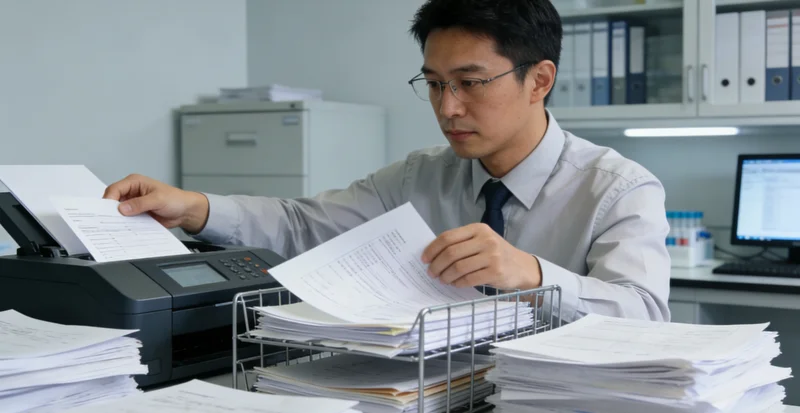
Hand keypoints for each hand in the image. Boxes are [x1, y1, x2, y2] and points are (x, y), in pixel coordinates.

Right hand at [103, 174, 209, 232]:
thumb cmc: (175, 199)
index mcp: (135, 182)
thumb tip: (122, 208)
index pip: (115, 189)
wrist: (185, 211)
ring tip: (115, 227)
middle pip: (113, 201)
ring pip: (118, 212)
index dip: (109, 200)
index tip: (107, 211)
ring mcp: (133, 204)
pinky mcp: (137, 214)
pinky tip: (125, 230)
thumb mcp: (158, 199)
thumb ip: (140, 204)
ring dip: (118, 219)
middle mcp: (132, 192)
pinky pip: (126, 220)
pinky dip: (125, 224)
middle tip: (109, 221)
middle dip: (111, 210)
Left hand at [421, 223, 541, 289]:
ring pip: (458, 267)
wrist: (522, 267)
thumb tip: (433, 254)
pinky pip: (468, 279)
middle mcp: (485, 240)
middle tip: (431, 273)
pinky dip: (458, 283)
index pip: (448, 237)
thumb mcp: (481, 241)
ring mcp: (492, 256)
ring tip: (442, 279)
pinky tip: (455, 284)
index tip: (424, 259)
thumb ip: (461, 244)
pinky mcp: (495, 272)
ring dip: (446, 276)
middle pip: (451, 253)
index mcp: (478, 229)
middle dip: (436, 265)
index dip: (432, 249)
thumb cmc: (496, 254)